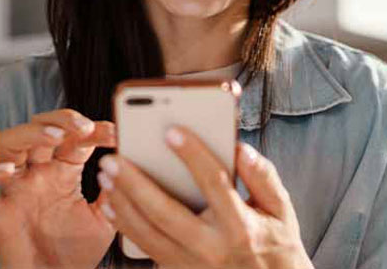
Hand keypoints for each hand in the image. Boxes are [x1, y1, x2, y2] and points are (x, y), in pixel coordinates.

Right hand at [0, 109, 116, 268]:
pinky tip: (9, 171)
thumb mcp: (106, 218)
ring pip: (8, 143)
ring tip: (55, 136)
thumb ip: (114, 190)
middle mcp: (37, 174)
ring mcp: (15, 190)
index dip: (93, 129)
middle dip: (60, 119)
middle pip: (38, 128)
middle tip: (84, 125)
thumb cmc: (77, 253)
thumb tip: (128, 163)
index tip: (115, 132)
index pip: (74, 137)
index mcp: (63, 171)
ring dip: (29, 133)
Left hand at [96, 127, 313, 268]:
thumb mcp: (281, 209)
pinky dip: (125, 225)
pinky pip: (145, 247)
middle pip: (166, 211)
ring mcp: (192, 263)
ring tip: (106, 175)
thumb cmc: (276, 244)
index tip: (171, 130)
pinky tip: (111, 203)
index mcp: (241, 226)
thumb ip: (263, 176)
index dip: (193, 155)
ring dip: (122, 202)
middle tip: (114, 157)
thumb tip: (240, 148)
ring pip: (147, 232)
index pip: (214, 183)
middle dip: (135, 183)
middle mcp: (212, 247)